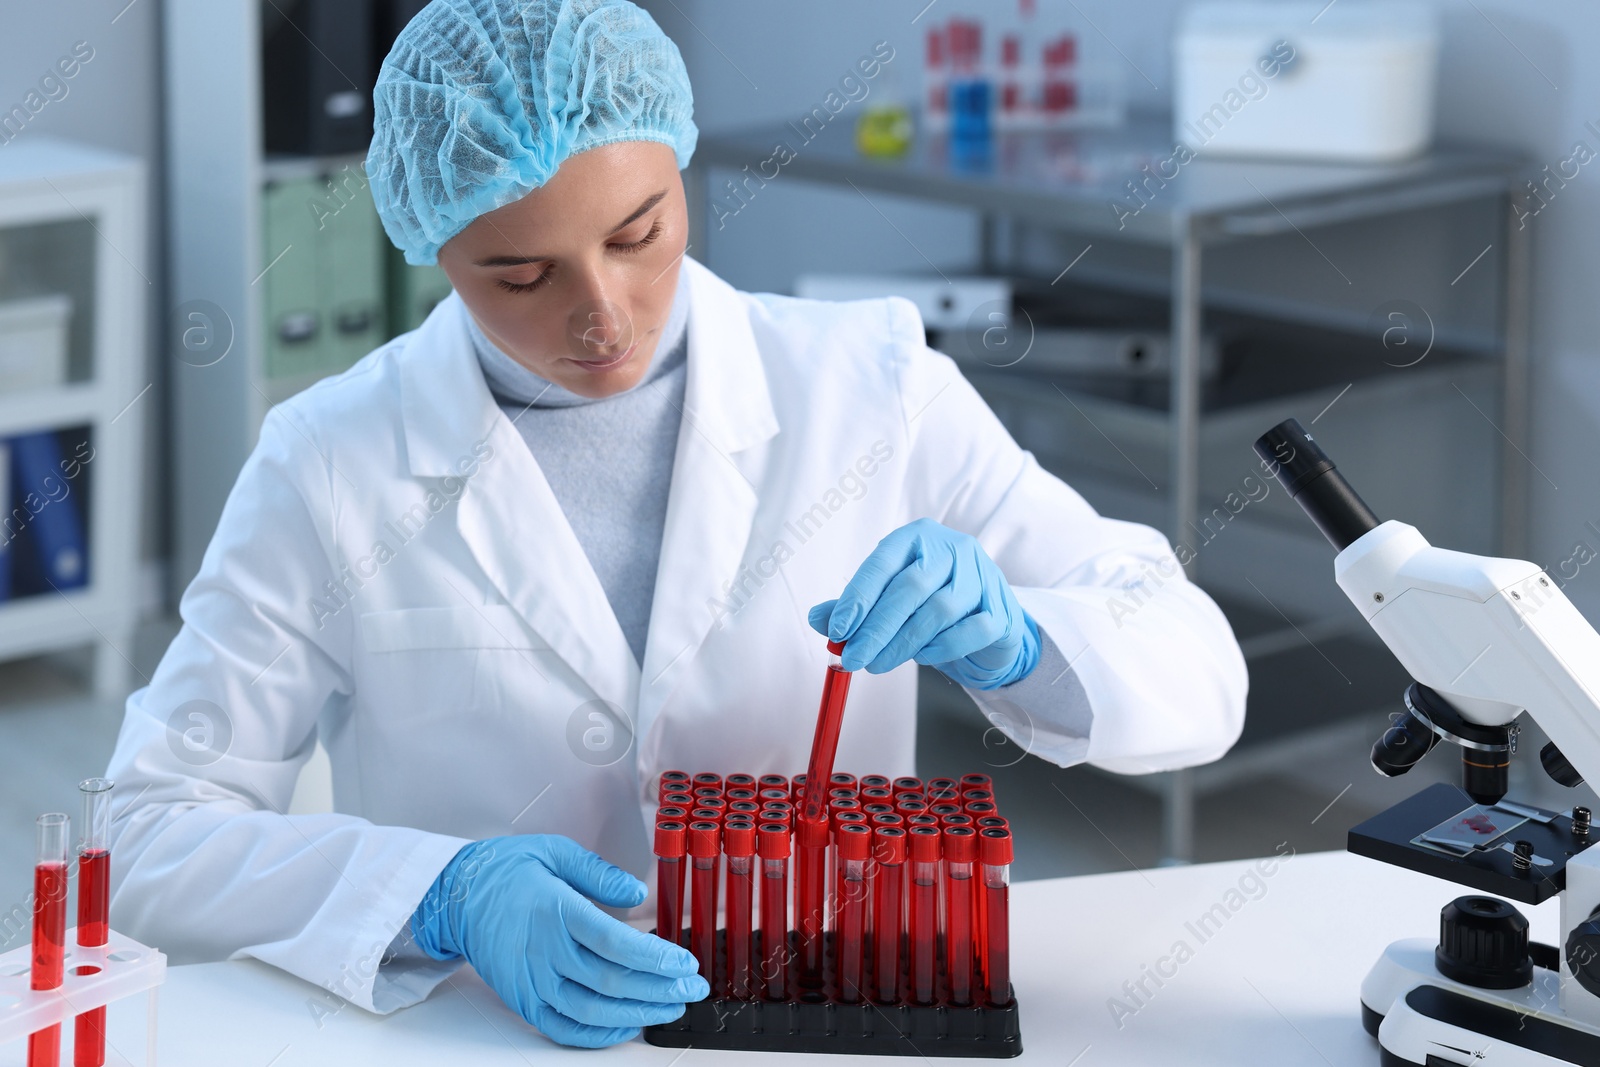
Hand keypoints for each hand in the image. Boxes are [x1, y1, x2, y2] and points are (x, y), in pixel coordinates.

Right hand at [410, 835, 706, 1046]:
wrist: (455, 896)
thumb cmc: (505, 870)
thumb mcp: (554, 851)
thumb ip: (598, 873)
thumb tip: (637, 891)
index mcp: (555, 911)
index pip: (615, 943)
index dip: (655, 958)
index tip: (685, 962)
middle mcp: (543, 951)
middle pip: (610, 981)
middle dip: (659, 989)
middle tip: (693, 988)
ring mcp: (531, 981)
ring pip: (591, 1009)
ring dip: (637, 1013)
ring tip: (670, 1008)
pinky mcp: (521, 1000)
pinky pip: (562, 1028)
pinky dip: (597, 1033)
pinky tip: (626, 1024)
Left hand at [808, 518, 1039, 689]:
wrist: (987, 617)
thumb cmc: (929, 602)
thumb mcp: (890, 596)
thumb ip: (855, 606)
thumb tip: (818, 618)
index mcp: (918, 536)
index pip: (883, 563)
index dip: (858, 598)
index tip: (838, 631)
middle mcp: (953, 548)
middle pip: (910, 588)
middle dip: (877, 629)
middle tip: (854, 659)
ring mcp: (983, 576)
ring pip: (939, 610)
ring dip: (904, 643)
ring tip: (879, 663)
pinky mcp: (1001, 608)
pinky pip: (970, 630)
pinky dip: (941, 647)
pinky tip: (922, 657)